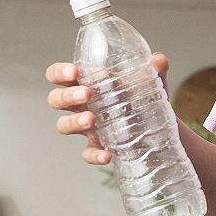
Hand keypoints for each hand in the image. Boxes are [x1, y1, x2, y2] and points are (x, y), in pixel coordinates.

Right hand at [46, 52, 169, 165]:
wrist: (159, 124)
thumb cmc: (142, 96)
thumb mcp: (150, 80)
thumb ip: (155, 68)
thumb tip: (159, 60)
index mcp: (86, 83)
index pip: (59, 76)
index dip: (59, 73)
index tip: (74, 72)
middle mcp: (81, 105)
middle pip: (56, 100)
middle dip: (67, 96)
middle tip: (87, 94)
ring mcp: (87, 128)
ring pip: (64, 126)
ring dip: (74, 122)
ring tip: (92, 119)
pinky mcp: (97, 147)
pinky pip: (87, 153)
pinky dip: (94, 155)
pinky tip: (106, 154)